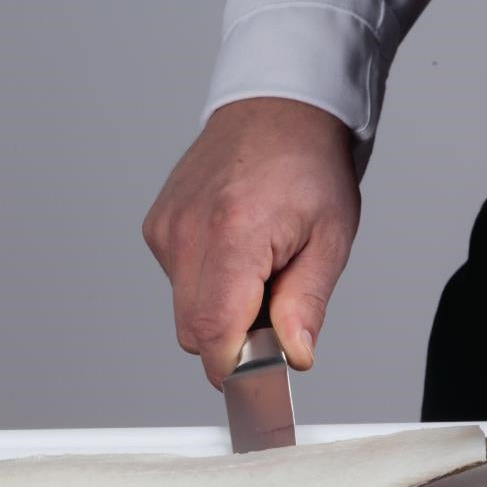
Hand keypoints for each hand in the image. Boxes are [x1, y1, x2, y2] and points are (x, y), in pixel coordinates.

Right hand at [143, 98, 359, 387]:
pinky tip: (236, 253)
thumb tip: (293, 356)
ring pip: (185, 313)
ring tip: (258, 271)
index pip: (214, 335)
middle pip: (194, 333)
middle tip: (275, 310)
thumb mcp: (329, 238)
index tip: (262, 380)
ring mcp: (166, 229)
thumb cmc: (308, 164)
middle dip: (234, 341)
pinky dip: (207, 286)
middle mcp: (187, 233)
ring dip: (221, 312)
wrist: (278, 106)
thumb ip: (305, 304)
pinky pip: (177, 284)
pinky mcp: (158, 227)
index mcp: (233, 235)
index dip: (237, 370)